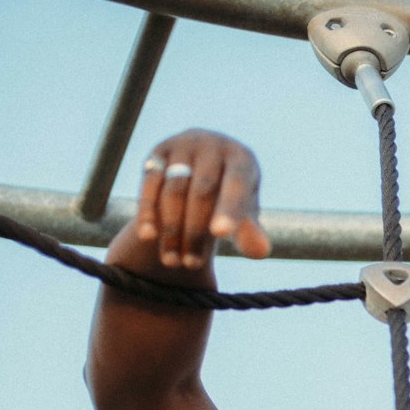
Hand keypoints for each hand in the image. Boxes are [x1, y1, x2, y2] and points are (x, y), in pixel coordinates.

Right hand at [136, 129, 270, 269]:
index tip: (221, 234)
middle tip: (192, 265)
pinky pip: (150, 183)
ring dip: (172, 228)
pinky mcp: (156, 154)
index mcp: (241, 158)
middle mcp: (211, 145)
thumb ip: (251, 232)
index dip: (229, 208)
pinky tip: (148, 237)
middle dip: (196, 230)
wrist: (202, 169)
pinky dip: (148, 211)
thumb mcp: (244, 215)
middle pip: (202, 190)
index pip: (236, 183)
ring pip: (174, 190)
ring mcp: (182, 146)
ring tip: (173, 262)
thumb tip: (261, 252)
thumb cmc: (230, 199)